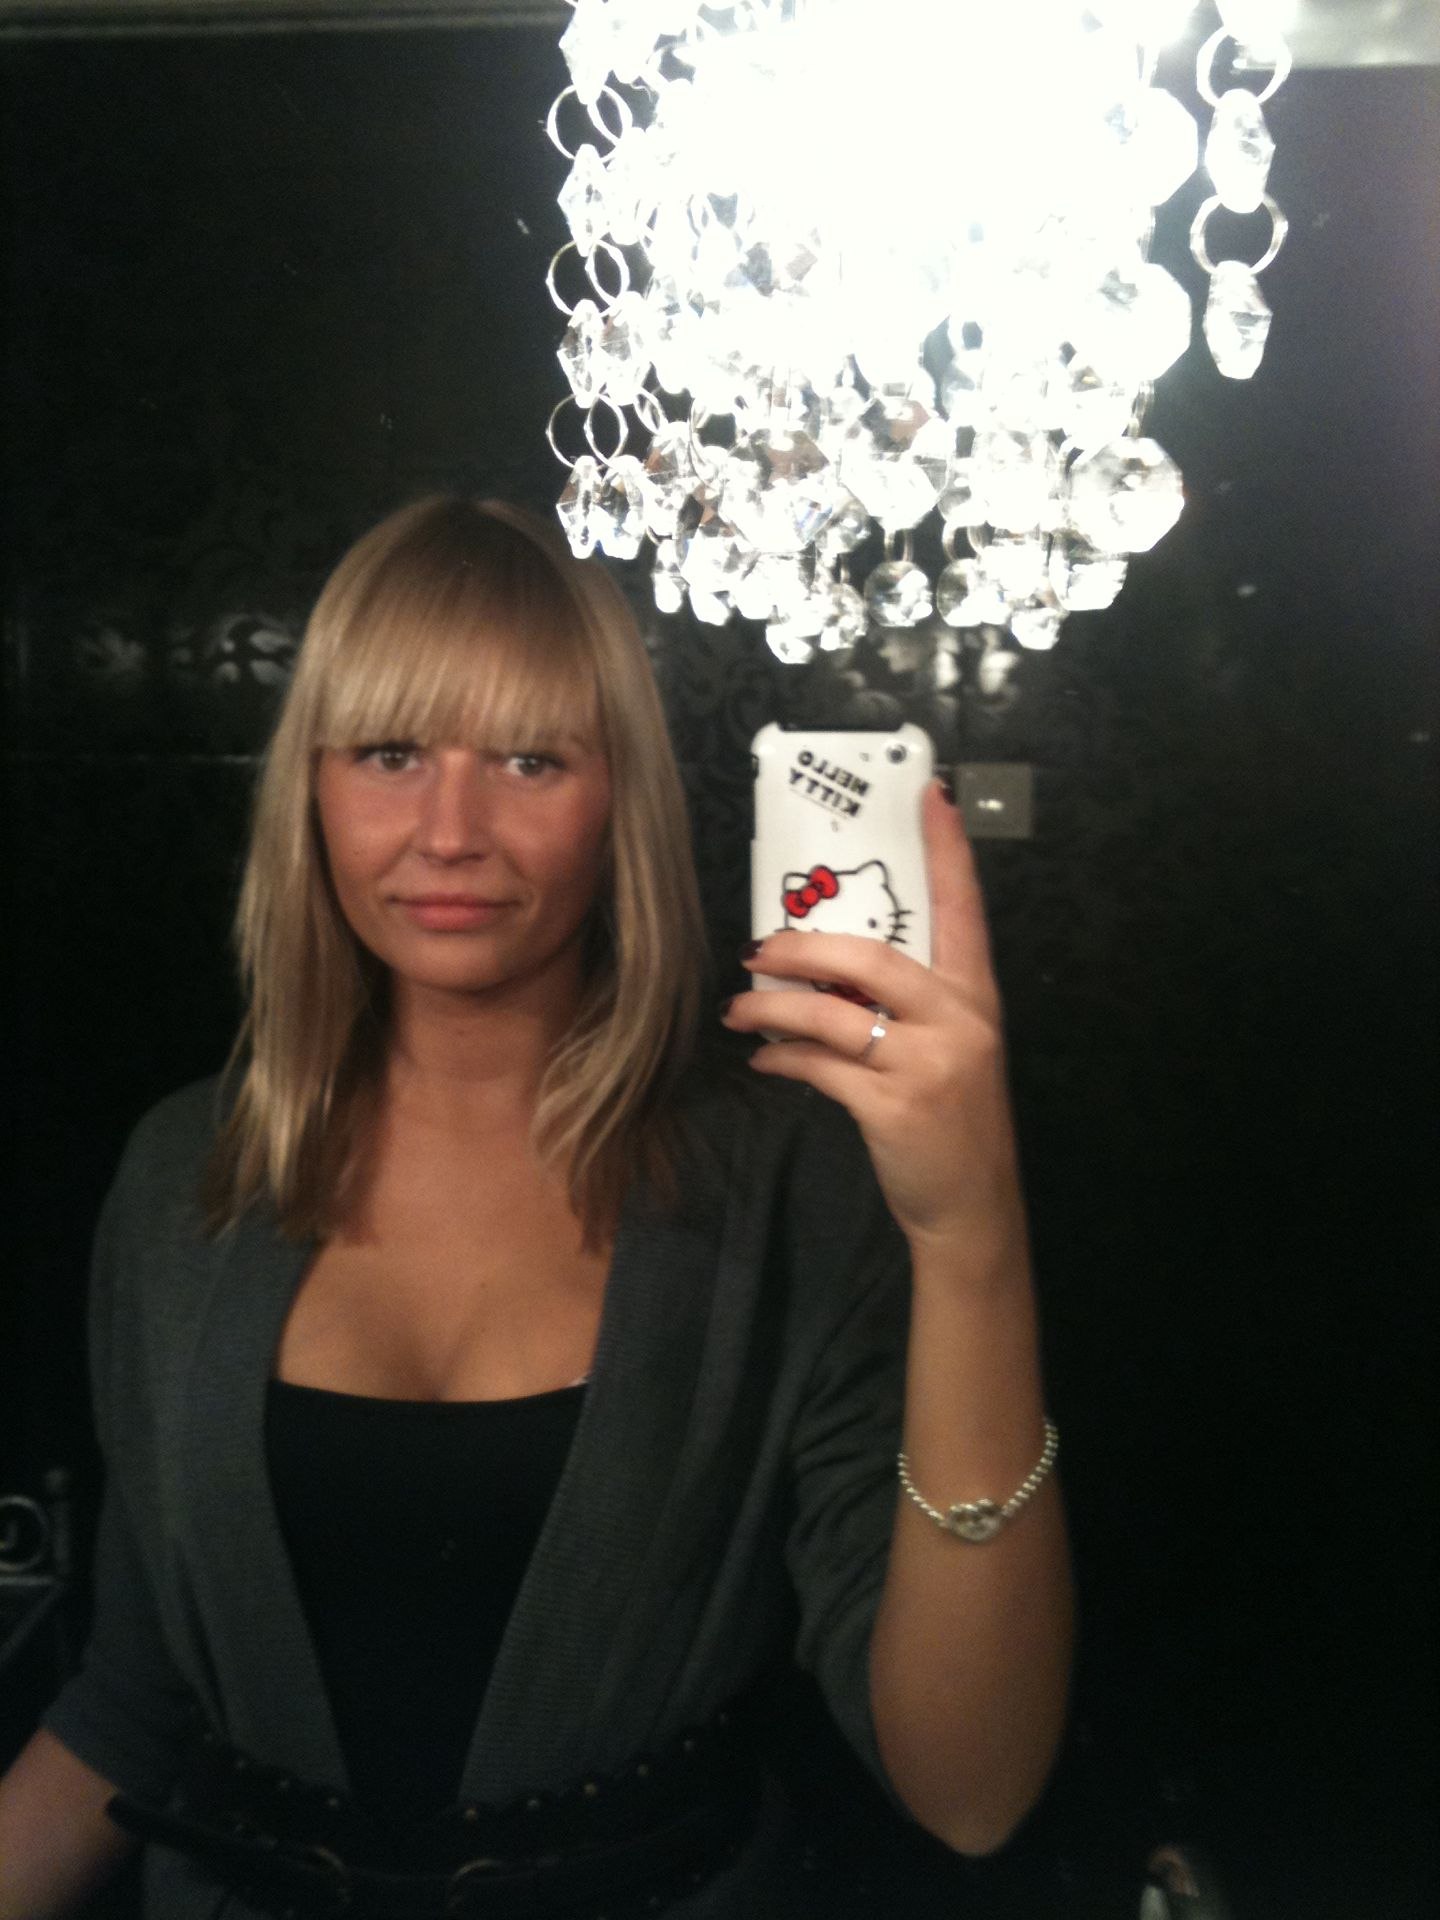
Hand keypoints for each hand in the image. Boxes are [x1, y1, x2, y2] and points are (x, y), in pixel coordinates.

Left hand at [722, 781, 1025, 1259]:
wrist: (972, 1207)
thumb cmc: (951, 1120)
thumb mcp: (948, 1050)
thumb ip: (904, 1007)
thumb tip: (824, 970)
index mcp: (974, 997)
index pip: (963, 907)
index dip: (947, 849)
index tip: (930, 792)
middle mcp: (958, 1020)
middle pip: (870, 957)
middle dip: (803, 947)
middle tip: (757, 949)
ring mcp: (927, 1063)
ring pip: (831, 1013)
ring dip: (772, 1009)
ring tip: (739, 1010)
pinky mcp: (894, 1105)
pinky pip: (819, 1067)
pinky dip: (781, 1060)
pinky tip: (762, 1060)